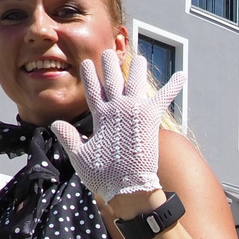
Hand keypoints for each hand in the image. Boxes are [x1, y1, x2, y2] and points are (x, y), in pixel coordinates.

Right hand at [51, 51, 185, 203]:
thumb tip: (56, 123)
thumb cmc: (104, 176)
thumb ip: (69, 138)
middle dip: (109, 65)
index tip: (87, 64)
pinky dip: (173, 86)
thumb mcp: (80, 157)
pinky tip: (182, 75)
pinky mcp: (151, 118)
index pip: (92, 91)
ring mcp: (134, 111)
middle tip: (108, 52)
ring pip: (135, 82)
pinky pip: (163, 98)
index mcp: (100, 117)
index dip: (90, 76)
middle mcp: (117, 109)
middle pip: (112, 80)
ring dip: (137, 70)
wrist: (129, 186)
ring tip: (140, 60)